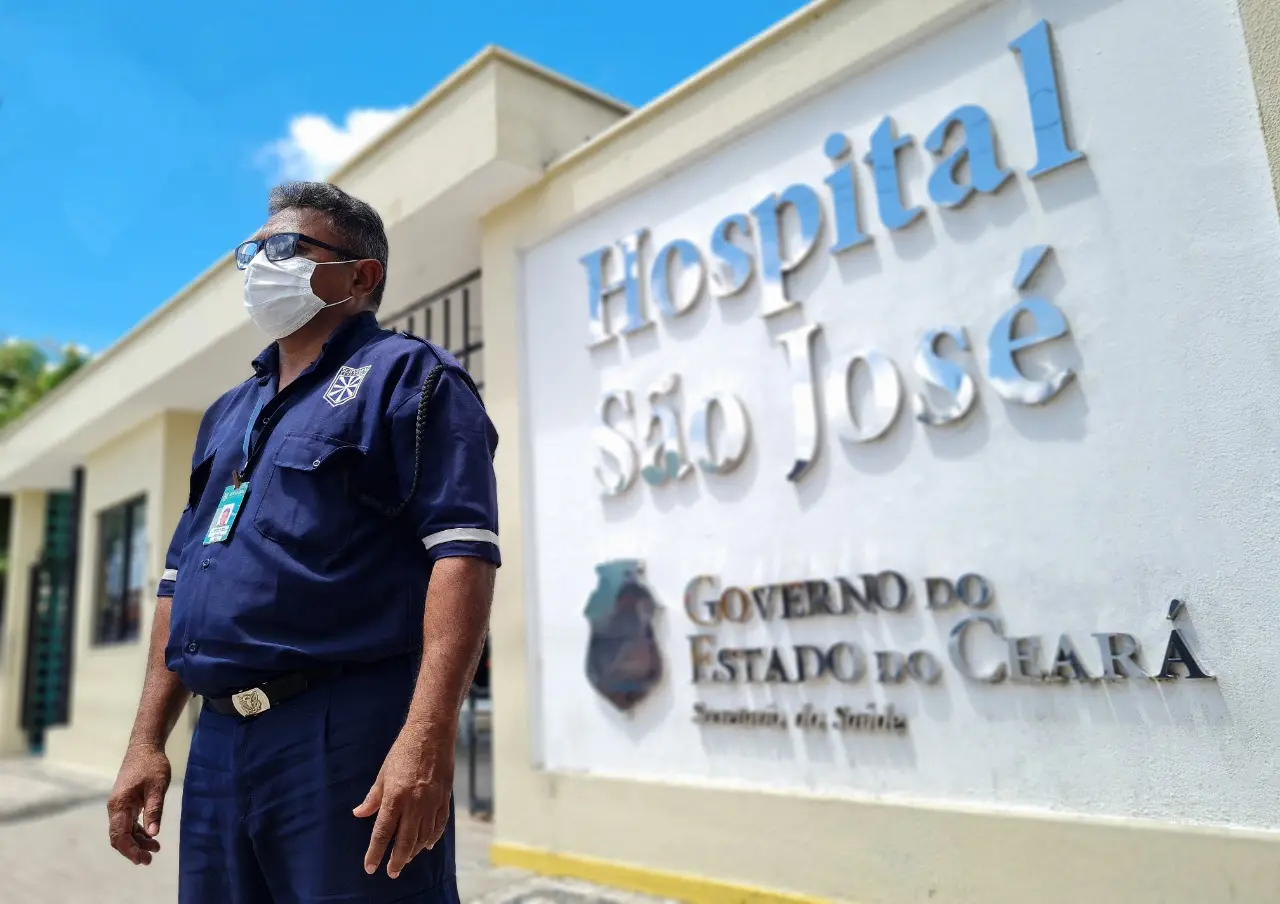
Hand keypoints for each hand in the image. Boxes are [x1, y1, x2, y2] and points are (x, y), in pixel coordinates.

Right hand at [107, 743, 170, 864]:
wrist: (144, 747)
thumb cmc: (152, 765)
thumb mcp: (157, 787)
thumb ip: (154, 809)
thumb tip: (154, 834)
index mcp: (119, 805)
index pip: (119, 835)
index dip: (130, 850)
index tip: (143, 859)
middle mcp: (115, 808)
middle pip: (119, 836)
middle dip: (133, 850)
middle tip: (150, 859)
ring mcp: (119, 806)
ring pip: (124, 831)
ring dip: (137, 841)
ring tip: (155, 849)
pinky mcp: (125, 803)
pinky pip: (128, 823)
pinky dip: (138, 832)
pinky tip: (151, 836)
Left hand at [353, 721, 453, 878]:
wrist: (432, 732)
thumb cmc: (404, 750)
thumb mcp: (384, 772)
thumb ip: (372, 797)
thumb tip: (359, 813)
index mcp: (395, 796)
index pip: (383, 832)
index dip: (376, 853)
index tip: (370, 867)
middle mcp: (414, 803)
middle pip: (405, 841)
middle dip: (397, 860)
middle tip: (391, 872)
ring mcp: (432, 802)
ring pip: (424, 836)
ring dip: (414, 851)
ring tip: (406, 859)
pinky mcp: (444, 797)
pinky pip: (439, 825)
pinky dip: (433, 837)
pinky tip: (427, 844)